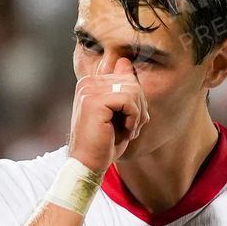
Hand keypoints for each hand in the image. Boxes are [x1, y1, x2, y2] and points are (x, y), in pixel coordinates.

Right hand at [68, 56, 147, 172]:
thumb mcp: (118, 111)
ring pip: (132, 89)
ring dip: (138, 113)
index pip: (126, 76)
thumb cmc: (104, 142)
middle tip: (134, 127)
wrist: (89, 164)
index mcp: (90, 83)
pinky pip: (128, 100)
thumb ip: (122, 88)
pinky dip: (134, 117)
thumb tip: (124, 61)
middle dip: (140, 106)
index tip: (132, 119)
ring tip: (131, 130)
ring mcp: (88, 90)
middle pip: (131, 82)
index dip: (136, 99)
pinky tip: (127, 131)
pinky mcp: (94, 101)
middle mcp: (86, 83)